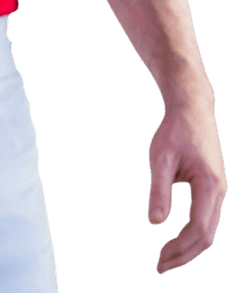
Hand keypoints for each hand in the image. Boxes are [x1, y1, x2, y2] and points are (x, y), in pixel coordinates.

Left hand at [148, 99, 226, 272]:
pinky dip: (192, 235)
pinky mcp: (213, 188)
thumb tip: (154, 223)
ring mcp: (219, 190)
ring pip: (208, 231)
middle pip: (206, 237)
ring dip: (188, 248)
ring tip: (164, 258)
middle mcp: (220, 191)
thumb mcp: (160, 157)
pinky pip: (206, 220)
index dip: (178, 249)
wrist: (192, 107)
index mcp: (210, 185)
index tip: (158, 259)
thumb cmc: (175, 129)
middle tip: (159, 267)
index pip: (197, 229)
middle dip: (183, 256)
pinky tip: (175, 239)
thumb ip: (158, 190)